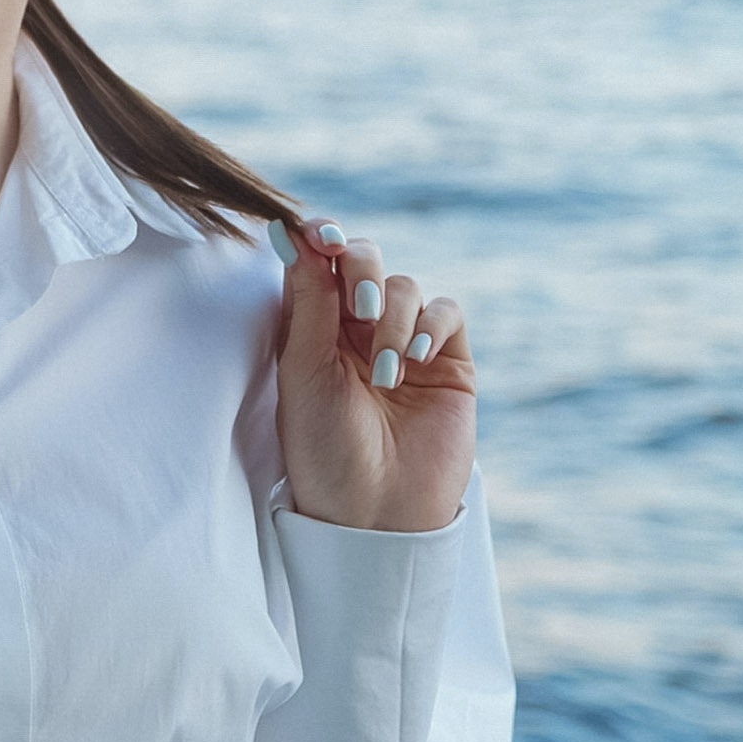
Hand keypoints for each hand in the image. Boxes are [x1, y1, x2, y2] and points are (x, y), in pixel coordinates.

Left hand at [273, 222, 475, 535]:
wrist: (374, 511)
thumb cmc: (324, 447)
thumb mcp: (304, 369)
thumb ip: (308, 299)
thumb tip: (294, 230)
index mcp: (312, 327)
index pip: (317, 261)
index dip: (320, 237)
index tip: (319, 233)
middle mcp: (357, 329)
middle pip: (363, 259)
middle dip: (361, 269)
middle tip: (357, 306)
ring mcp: (404, 342)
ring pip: (405, 285)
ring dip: (392, 318)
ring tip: (384, 372)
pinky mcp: (448, 362)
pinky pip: (446, 312)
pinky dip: (430, 325)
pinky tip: (414, 359)